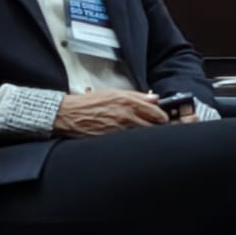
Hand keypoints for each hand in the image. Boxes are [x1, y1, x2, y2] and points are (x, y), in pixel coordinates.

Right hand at [53, 89, 169, 135]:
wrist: (71, 114)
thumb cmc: (90, 103)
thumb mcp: (113, 93)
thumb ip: (135, 95)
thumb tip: (154, 97)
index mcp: (127, 101)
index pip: (154, 110)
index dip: (162, 116)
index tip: (164, 119)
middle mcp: (125, 115)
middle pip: (152, 125)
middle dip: (158, 128)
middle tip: (159, 129)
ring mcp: (120, 129)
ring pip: (142, 134)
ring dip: (147, 135)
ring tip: (146, 136)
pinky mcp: (113, 139)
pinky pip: (129, 141)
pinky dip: (134, 142)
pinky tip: (132, 141)